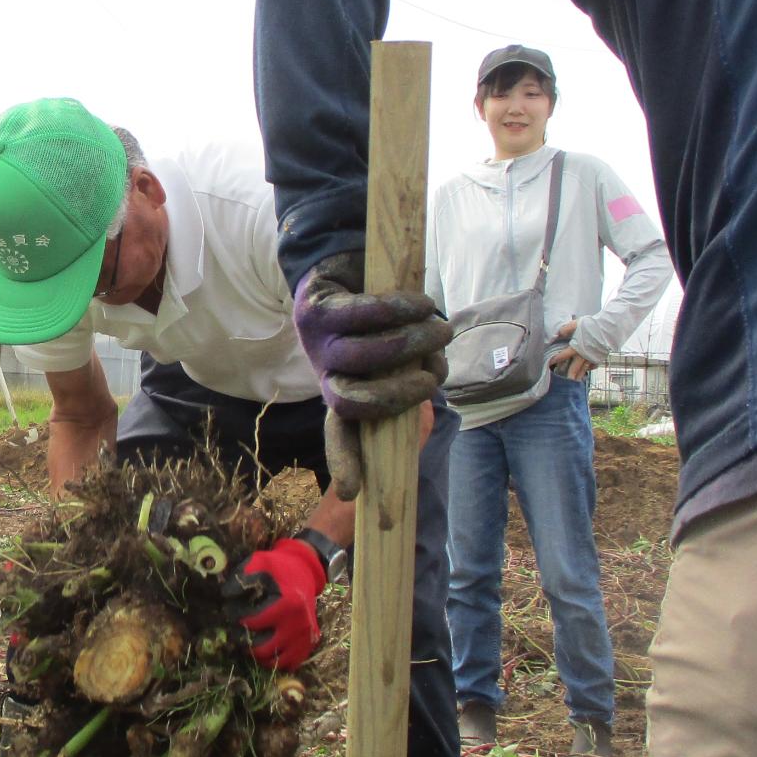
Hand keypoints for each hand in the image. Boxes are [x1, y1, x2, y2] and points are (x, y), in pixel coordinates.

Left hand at [223, 537, 324, 670]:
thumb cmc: (279, 568)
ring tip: (250, 641)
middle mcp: (299, 625)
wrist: (304, 572)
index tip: (230, 612)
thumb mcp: (260, 562)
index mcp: (288, 604)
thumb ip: (242, 577)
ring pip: (275, 661)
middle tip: (237, 632)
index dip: (236, 618)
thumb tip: (225, 595)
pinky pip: (289, 664)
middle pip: (262, 648)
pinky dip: (276, 660)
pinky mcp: (309, 644)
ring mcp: (306, 637)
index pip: (253, 622)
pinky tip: (266, 648)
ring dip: (258, 654)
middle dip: (245, 641)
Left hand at [292, 251, 452, 499]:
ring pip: (368, 355)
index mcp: (344, 392)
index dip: (345, 463)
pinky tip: (422, 304)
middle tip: (432, 377)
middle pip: (354, 401)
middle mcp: (325, 373)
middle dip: (401, 395)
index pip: (341, 435)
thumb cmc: (383, 317)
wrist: (347, 262)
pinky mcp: (317, 308)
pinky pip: (365, 314)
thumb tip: (432, 377)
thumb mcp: (402, 353)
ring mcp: (316, 343)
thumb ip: (417, 371)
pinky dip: (401, 309)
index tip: (352, 495)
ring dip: (414, 342)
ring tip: (440, 327)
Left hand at [550, 319, 594, 380]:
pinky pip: (594, 365)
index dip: (557, 359)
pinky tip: (587, 370)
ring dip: (579, 375)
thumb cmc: (593, 325)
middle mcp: (584, 355)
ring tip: (575, 381)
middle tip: (565, 382)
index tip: (551, 363)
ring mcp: (593, 357)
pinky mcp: (600, 357)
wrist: (609, 328)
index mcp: (577, 347)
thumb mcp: (577, 324)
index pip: (564, 355)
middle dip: (570, 375)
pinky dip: (590, 368)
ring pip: (584, 369)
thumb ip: (566, 328)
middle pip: (575, 367)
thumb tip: (558, 333)